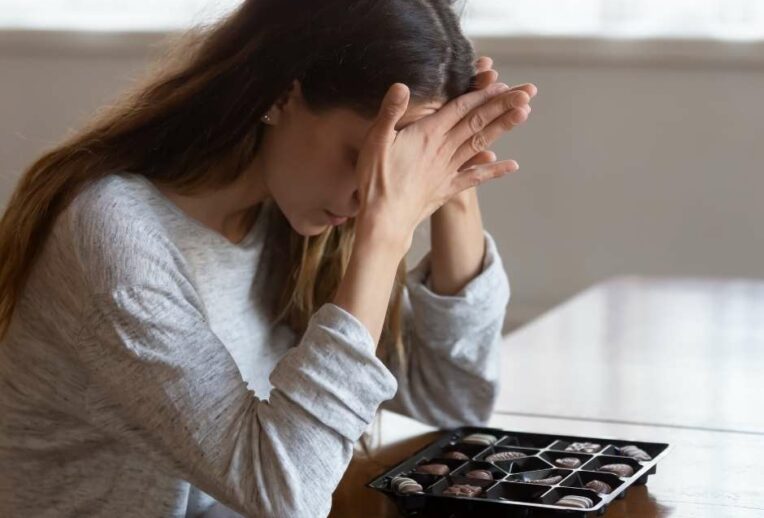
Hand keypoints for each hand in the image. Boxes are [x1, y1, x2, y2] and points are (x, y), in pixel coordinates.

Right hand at [354, 74, 531, 251]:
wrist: (383, 221)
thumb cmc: (375, 181)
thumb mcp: (375, 141)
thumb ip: (390, 112)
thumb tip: (402, 84)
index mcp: (427, 135)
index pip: (460, 108)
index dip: (481, 94)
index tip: (501, 82)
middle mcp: (443, 150)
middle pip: (477, 122)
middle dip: (503, 105)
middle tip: (527, 92)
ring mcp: (448, 170)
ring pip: (481, 144)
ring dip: (503, 128)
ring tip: (524, 114)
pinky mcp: (447, 189)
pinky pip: (475, 178)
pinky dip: (494, 170)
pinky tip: (512, 165)